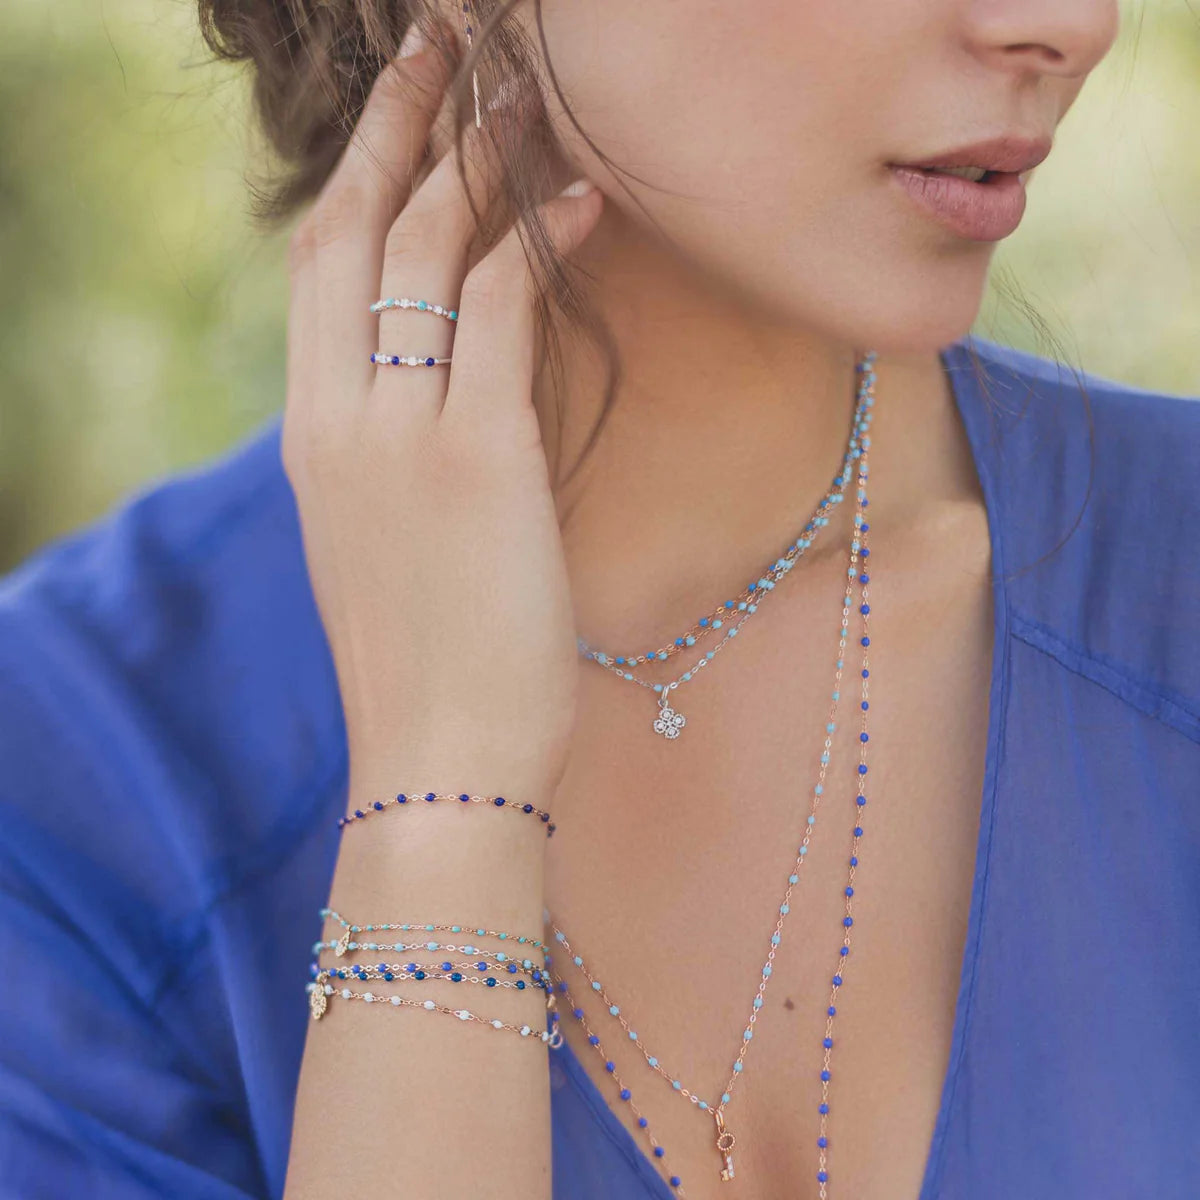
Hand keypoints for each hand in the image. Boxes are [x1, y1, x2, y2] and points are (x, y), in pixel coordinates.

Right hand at [281, 24, 603, 804]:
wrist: (440, 762)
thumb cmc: (429, 666)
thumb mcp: (389, 545)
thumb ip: (401, 453)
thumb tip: (451, 381)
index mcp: (312, 441)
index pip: (318, 275)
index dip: (355, 183)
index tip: (393, 126)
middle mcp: (337, 421)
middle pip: (352, 235)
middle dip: (394, 130)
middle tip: (436, 52)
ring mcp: (398, 434)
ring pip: (422, 254)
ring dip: (473, 163)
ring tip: (520, 102)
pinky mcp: (474, 458)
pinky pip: (498, 312)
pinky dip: (537, 243)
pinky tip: (581, 197)